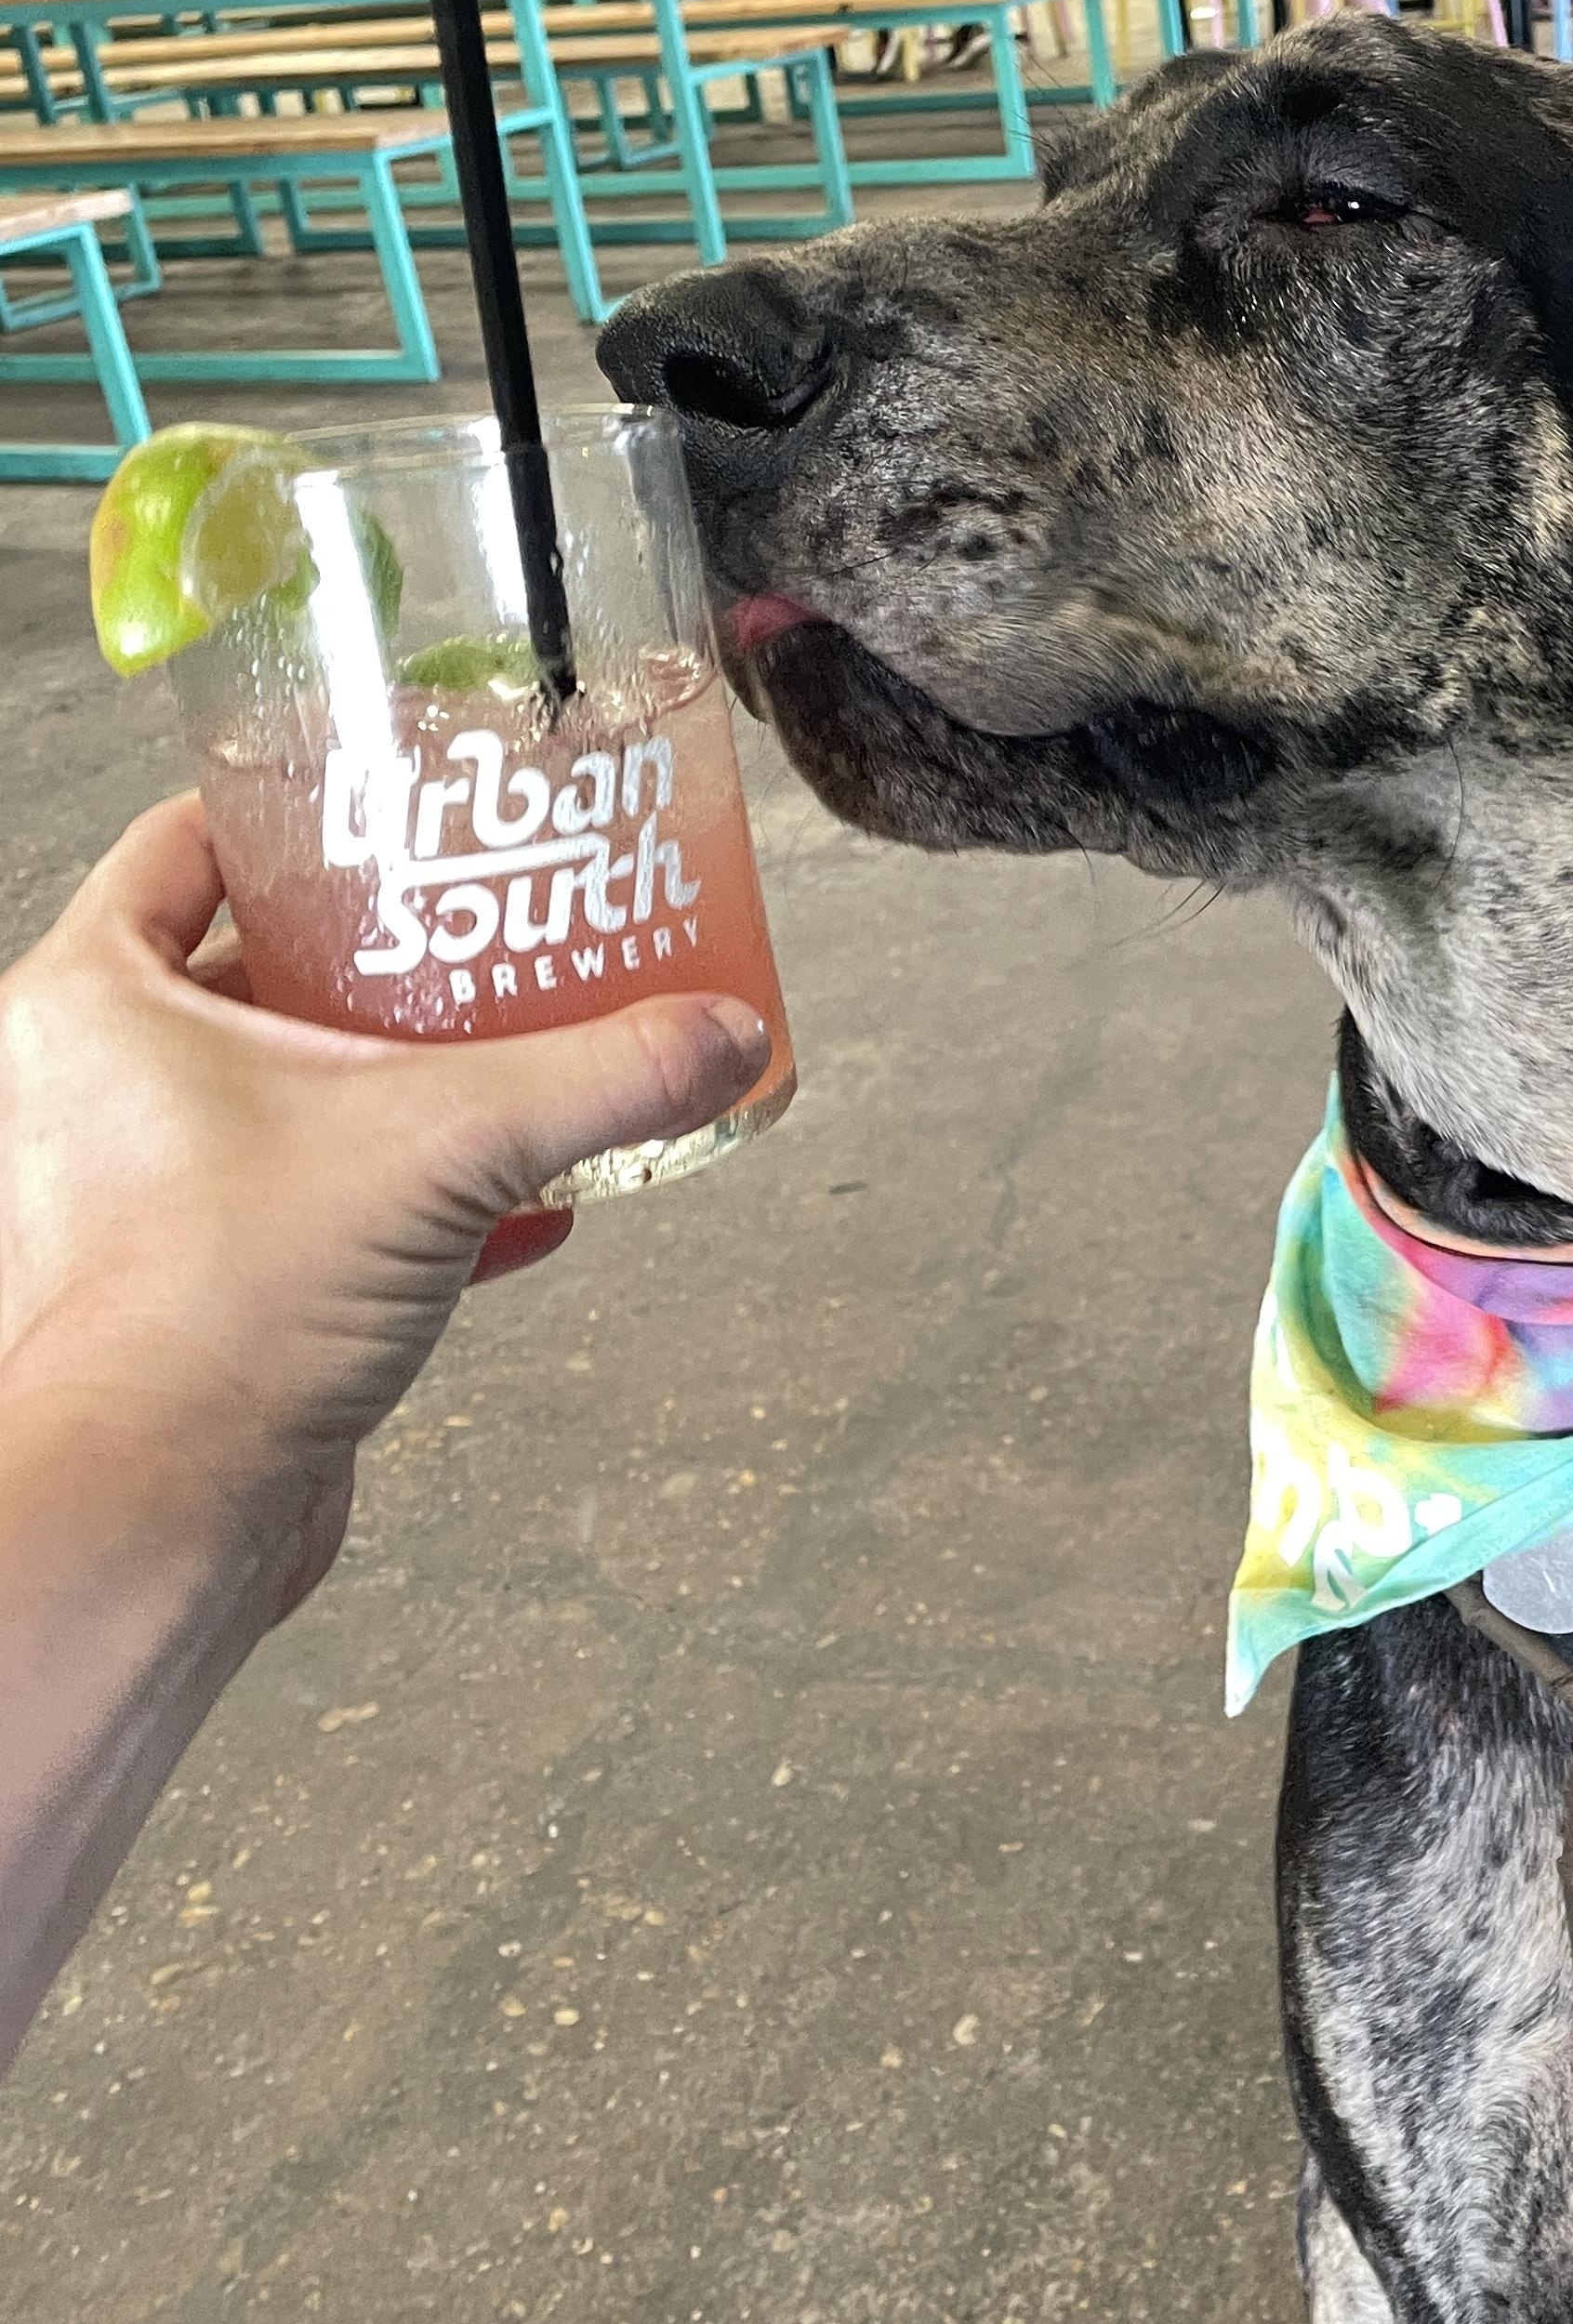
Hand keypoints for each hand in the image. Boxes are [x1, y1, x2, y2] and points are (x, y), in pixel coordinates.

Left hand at [0, 793, 767, 1610]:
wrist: (162, 1513)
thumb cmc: (213, 1313)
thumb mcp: (447, 1148)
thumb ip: (600, 1080)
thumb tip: (723, 1033)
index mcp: (98, 999)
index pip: (190, 844)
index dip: (296, 815)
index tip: (399, 810)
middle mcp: (97, 1083)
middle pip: (254, 966)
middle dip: (382, 955)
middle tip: (489, 929)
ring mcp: (141, 1188)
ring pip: (289, 1091)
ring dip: (403, 1082)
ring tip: (520, 1059)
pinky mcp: (200, 1282)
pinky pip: (317, 1198)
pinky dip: (411, 1193)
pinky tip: (522, 1208)